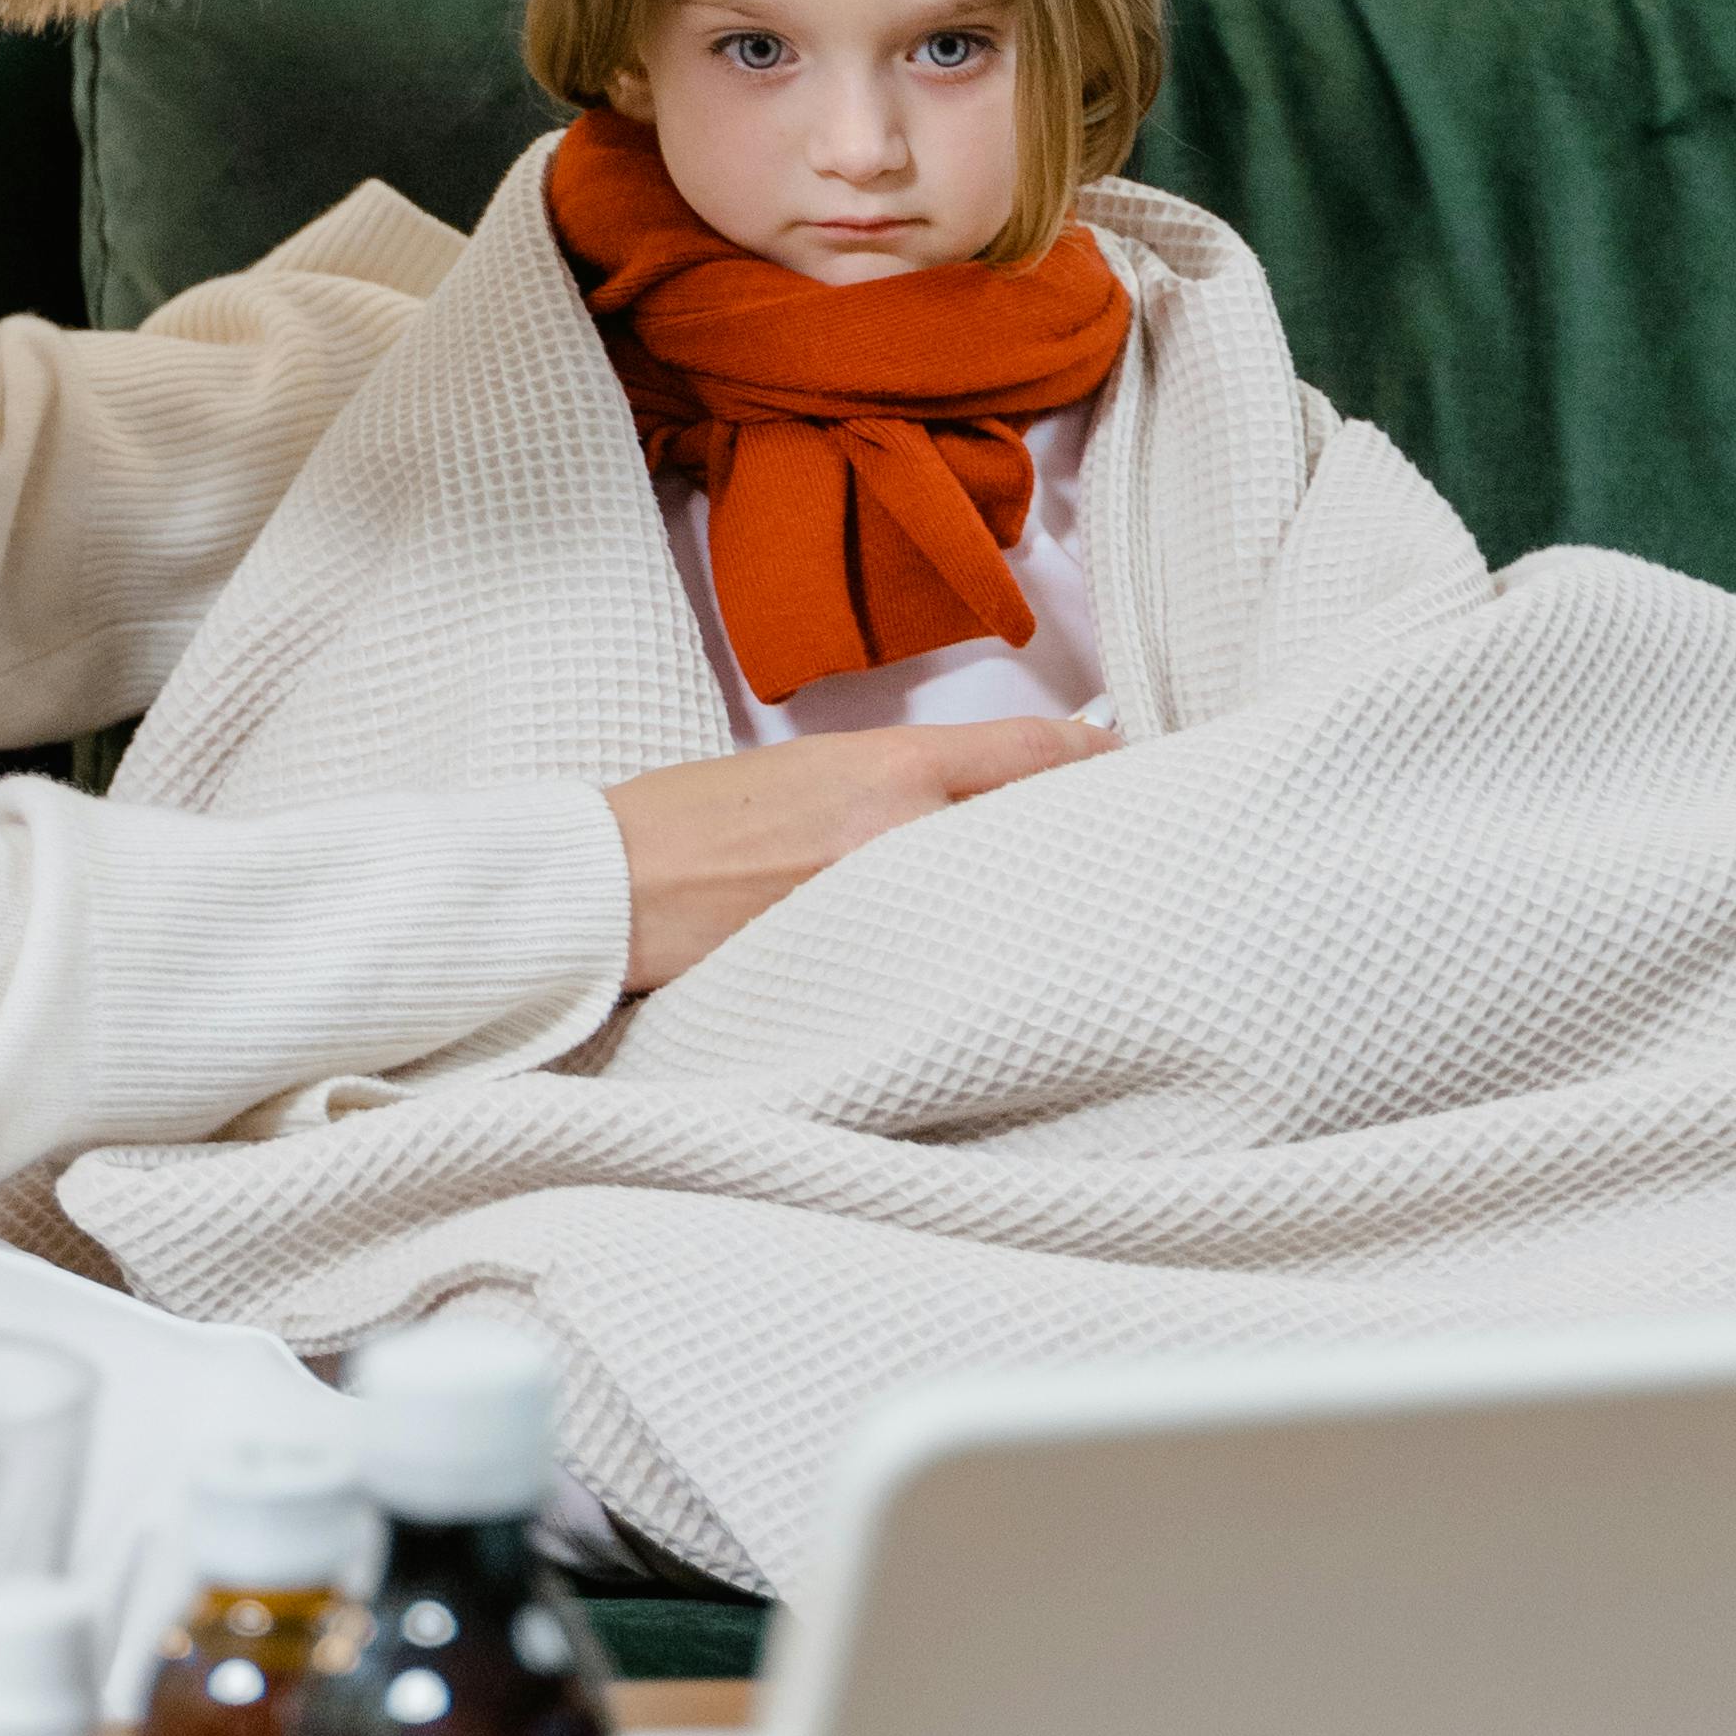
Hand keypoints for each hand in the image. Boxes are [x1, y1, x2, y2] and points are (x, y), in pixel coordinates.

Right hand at [600, 716, 1108, 994]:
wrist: (609, 885)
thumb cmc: (687, 821)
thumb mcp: (799, 769)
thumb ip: (893, 783)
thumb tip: (967, 801)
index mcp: (885, 770)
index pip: (1027, 755)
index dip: (1092, 757)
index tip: (1125, 764)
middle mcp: (902, 839)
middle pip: (1037, 836)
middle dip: (1074, 840)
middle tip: (1110, 849)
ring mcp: (889, 916)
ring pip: (1001, 907)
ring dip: (1029, 907)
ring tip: (1057, 916)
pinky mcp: (864, 981)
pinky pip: (946, 971)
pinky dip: (967, 966)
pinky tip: (978, 973)